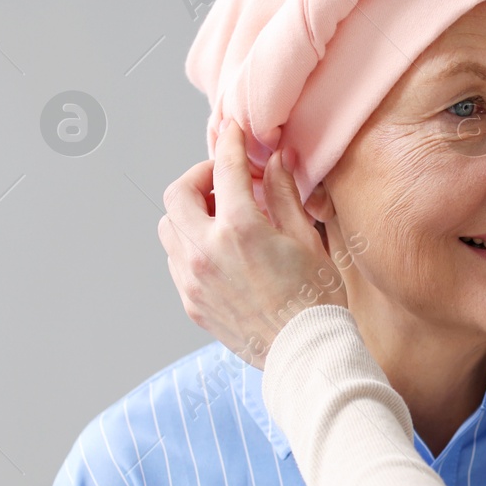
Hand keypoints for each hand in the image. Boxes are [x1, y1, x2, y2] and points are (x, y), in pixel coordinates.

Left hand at [158, 122, 346, 368]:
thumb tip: (276, 161)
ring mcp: (192, 279)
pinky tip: (221, 251)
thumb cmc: (316, 300)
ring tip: (221, 217)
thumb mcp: (307, 240)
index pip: (226, 169)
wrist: (306, 353)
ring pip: (169, 227)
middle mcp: (206, 251)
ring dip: (190, 212)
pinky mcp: (191, 302)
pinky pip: (176, 260)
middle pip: (177, 193)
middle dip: (200, 177)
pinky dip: (191, 245)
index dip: (230, 143)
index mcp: (240, 230)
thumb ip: (284, 196)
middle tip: (224, 180)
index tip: (233, 132)